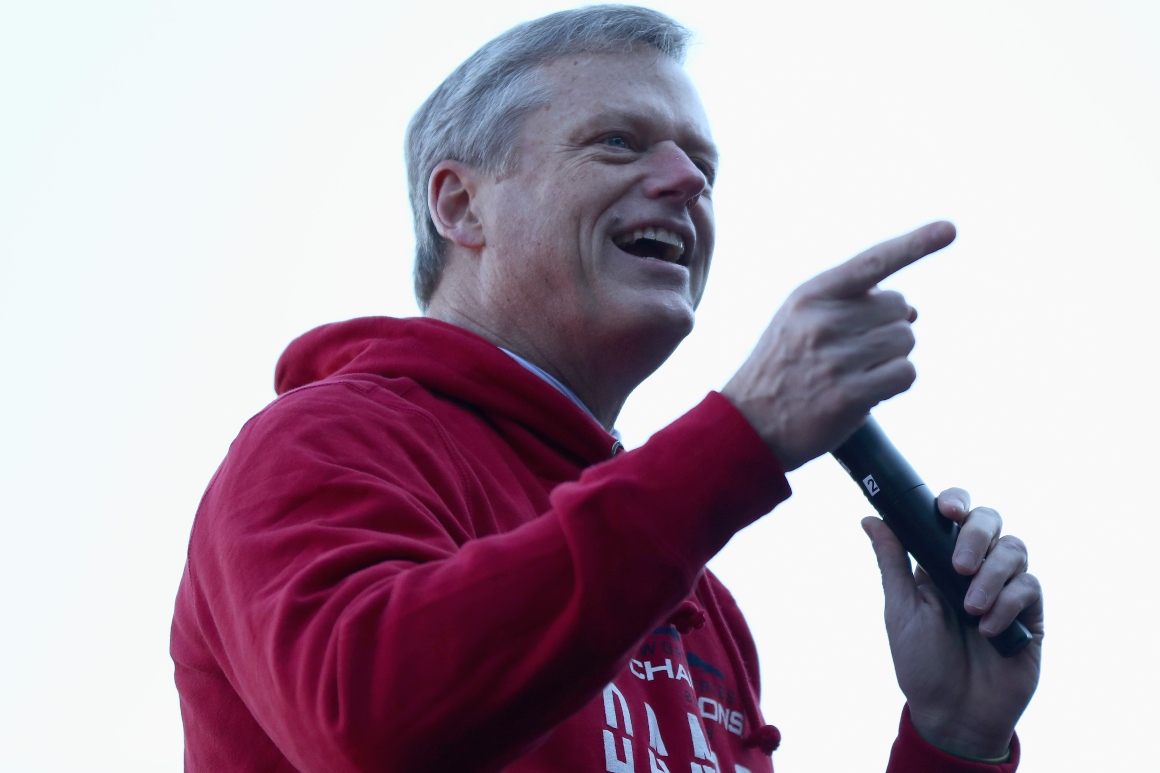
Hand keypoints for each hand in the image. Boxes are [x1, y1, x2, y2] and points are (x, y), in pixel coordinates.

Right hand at [722, 222, 955, 470]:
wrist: (747, 424)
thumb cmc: (781, 368)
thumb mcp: (798, 320)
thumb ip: (849, 305)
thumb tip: (912, 310)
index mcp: (811, 295)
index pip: (872, 262)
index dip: (915, 244)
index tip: (950, 229)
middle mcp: (823, 321)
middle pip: (899, 308)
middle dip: (888, 327)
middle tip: (855, 351)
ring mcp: (836, 358)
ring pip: (905, 340)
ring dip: (892, 357)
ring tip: (857, 372)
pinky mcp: (849, 394)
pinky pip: (905, 374)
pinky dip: (895, 382)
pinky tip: (868, 391)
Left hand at [862, 487, 1043, 759]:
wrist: (953, 715)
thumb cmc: (922, 663)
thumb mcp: (901, 609)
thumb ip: (892, 561)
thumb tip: (870, 517)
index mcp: (940, 562)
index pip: (955, 516)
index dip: (955, 502)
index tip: (946, 510)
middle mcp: (976, 569)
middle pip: (991, 521)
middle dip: (977, 534)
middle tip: (959, 566)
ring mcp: (1005, 589)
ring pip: (1015, 549)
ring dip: (991, 575)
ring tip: (970, 609)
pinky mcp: (1030, 615)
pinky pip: (1029, 587)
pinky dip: (1007, 604)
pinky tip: (988, 630)